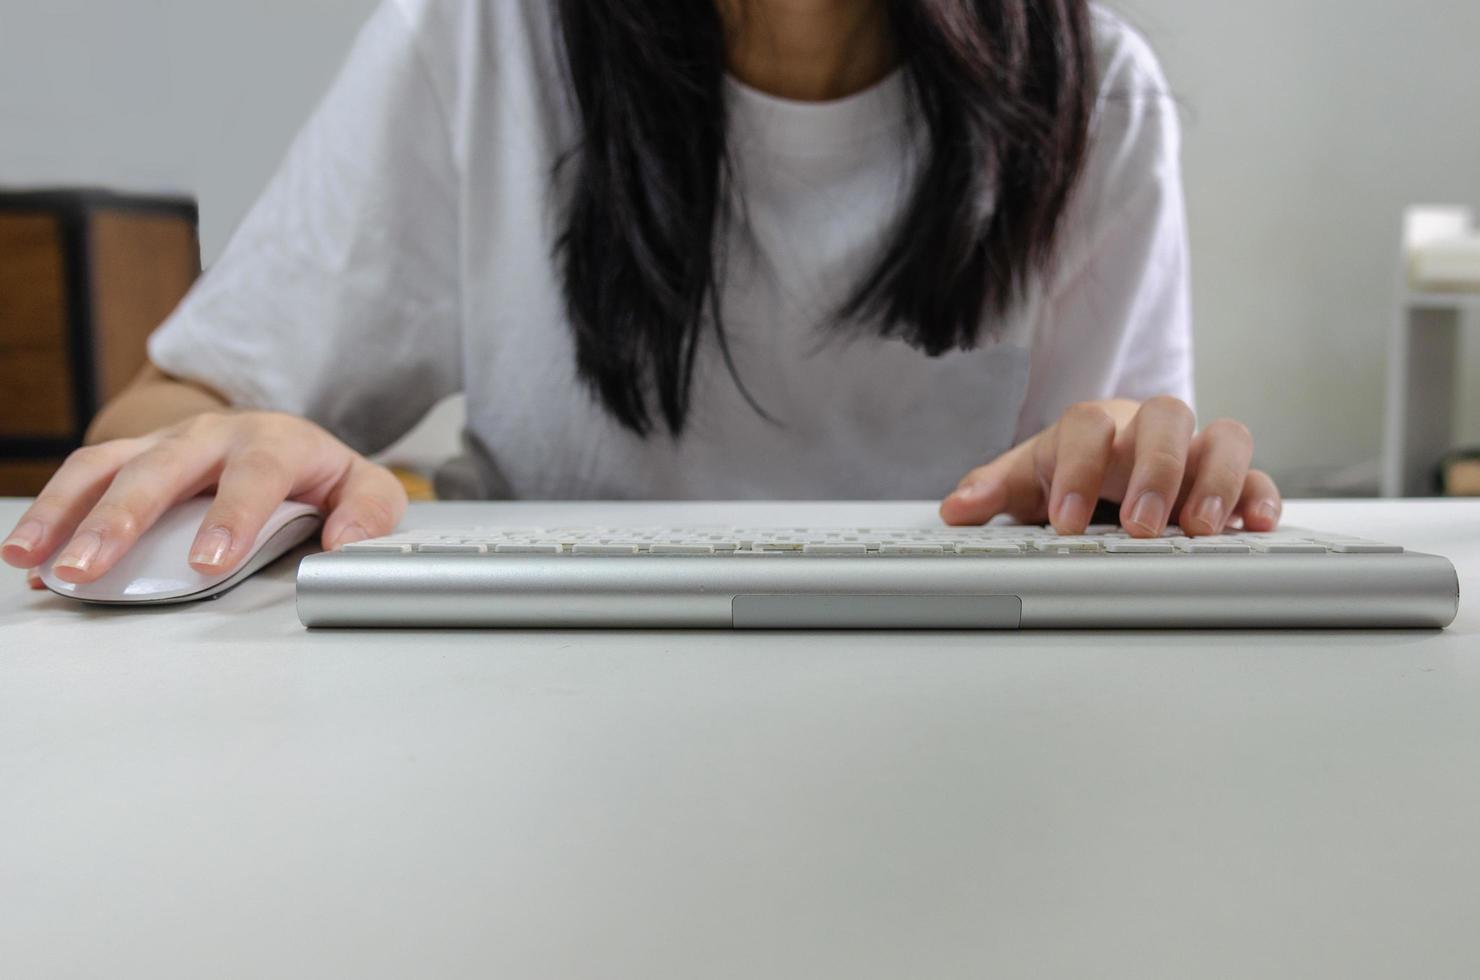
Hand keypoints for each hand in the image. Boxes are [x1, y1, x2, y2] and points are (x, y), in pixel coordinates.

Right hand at [2, 411, 406, 583]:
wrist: (279, 437)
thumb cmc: (319, 474)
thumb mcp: (363, 487)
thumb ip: (368, 513)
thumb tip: (344, 543)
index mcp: (275, 441)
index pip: (254, 474)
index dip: (231, 517)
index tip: (207, 561)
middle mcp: (213, 434)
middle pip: (162, 469)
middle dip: (122, 519)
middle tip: (93, 567)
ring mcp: (165, 443)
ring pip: (107, 467)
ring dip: (66, 512)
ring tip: (33, 557)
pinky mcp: (133, 456)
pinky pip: (86, 479)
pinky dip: (53, 517)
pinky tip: (33, 558)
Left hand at [939, 396, 1280, 536]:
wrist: (1104, 466)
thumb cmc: (1068, 470)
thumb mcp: (1025, 481)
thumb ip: (993, 490)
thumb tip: (956, 508)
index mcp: (1094, 425)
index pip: (1088, 425)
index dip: (1078, 469)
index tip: (1065, 521)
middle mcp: (1148, 430)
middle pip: (1164, 419)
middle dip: (1154, 471)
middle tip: (1136, 525)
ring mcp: (1194, 451)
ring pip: (1223, 437)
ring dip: (1214, 480)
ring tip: (1198, 528)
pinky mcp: (1230, 479)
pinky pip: (1258, 476)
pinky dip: (1260, 495)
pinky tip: (1255, 524)